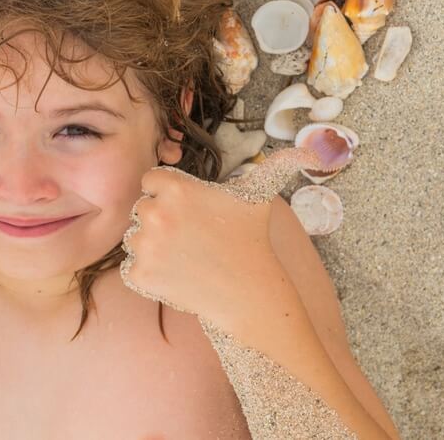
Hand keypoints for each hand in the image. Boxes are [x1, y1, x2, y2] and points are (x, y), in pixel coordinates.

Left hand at [120, 147, 320, 331]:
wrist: (248, 293)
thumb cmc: (251, 240)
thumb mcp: (260, 195)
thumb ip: (278, 164)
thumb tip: (312, 150)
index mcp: (176, 187)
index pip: (150, 180)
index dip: (168, 193)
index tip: (189, 209)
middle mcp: (156, 212)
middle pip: (140, 209)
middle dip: (160, 220)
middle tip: (190, 237)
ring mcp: (146, 245)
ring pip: (134, 237)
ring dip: (151, 246)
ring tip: (184, 255)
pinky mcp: (140, 275)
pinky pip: (131, 267)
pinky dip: (148, 273)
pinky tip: (175, 273)